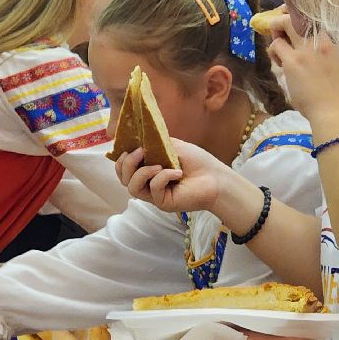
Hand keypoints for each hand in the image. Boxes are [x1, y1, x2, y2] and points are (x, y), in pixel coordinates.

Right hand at [115, 141, 237, 216]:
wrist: (216, 178)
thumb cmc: (198, 162)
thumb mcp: (173, 146)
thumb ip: (154, 143)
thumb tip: (138, 136)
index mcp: (148, 170)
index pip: (124, 169)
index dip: (122, 159)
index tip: (132, 146)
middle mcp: (148, 184)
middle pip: (123, 179)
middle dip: (127, 163)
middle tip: (141, 152)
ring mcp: (155, 195)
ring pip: (132, 188)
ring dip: (142, 172)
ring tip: (158, 165)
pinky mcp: (163, 203)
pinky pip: (153, 190)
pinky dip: (163, 177)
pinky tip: (177, 173)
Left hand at [267, 25, 338, 123]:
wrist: (333, 110)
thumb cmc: (336, 94)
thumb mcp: (337, 64)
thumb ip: (326, 52)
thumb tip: (310, 47)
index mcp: (333, 41)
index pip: (316, 17)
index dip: (302, 16)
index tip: (296, 22)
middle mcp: (321, 39)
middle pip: (300, 12)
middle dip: (286, 16)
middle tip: (280, 28)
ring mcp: (307, 48)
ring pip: (285, 22)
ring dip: (276, 30)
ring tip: (277, 46)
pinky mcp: (293, 60)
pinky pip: (276, 45)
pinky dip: (274, 51)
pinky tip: (279, 63)